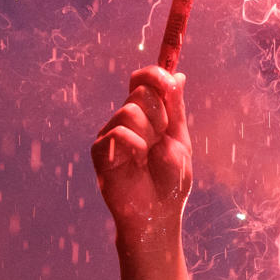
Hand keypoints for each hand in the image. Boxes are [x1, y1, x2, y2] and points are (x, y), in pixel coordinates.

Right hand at [91, 66, 191, 241]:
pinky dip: (137, 148)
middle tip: (161, 139)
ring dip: (150, 134)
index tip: (172, 65)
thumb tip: (178, 75)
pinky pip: (120, 133)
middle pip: (141, 91)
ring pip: (131, 111)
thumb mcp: (179, 140)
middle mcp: (125, 120)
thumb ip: (175, 108)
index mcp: (146, 115)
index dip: (158, 69)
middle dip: (161, 115)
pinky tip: (137, 163)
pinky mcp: (100, 150)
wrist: (159, 213)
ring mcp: (111, 133)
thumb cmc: (170, 181)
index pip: (145, 79)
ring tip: (149, 156)